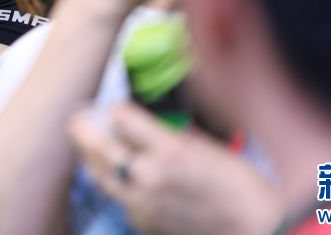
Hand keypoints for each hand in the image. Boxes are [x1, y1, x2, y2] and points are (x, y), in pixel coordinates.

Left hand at [68, 101, 282, 234]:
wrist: (252, 227)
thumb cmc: (236, 181)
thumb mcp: (200, 144)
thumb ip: (163, 134)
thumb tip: (134, 124)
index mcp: (167, 150)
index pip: (119, 117)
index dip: (115, 108)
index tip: (116, 107)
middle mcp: (148, 176)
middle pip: (97, 145)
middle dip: (84, 128)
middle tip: (78, 119)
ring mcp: (141, 202)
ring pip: (99, 174)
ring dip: (91, 156)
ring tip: (89, 144)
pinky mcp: (142, 221)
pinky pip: (117, 196)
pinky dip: (114, 183)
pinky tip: (119, 174)